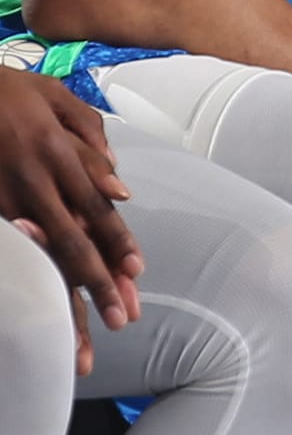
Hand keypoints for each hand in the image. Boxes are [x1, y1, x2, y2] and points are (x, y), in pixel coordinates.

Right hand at [0, 75, 141, 372]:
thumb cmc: (6, 90)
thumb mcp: (54, 95)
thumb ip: (90, 135)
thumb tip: (119, 185)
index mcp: (57, 154)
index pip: (97, 207)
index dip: (117, 242)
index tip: (136, 274)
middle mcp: (33, 183)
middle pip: (72, 243)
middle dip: (98, 286)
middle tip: (122, 320)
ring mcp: (4, 202)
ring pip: (38, 260)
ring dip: (60, 302)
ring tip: (76, 344)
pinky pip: (10, 254)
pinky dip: (24, 285)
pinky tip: (32, 315)